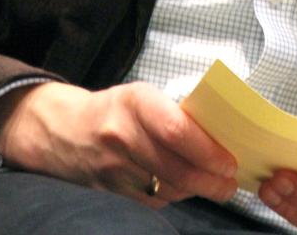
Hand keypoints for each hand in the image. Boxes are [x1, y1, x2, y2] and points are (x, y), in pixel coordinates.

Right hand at [0, 81, 237, 207]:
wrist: (66, 132)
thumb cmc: (116, 109)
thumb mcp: (143, 96)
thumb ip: (174, 113)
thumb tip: (218, 135)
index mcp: (135, 102)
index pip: (176, 131)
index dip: (207, 150)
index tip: (229, 160)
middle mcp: (122, 136)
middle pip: (176, 168)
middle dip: (210, 180)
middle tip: (230, 181)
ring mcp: (115, 169)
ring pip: (167, 189)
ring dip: (197, 190)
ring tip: (217, 185)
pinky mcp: (113, 193)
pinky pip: (154, 201)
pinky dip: (175, 196)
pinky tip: (187, 188)